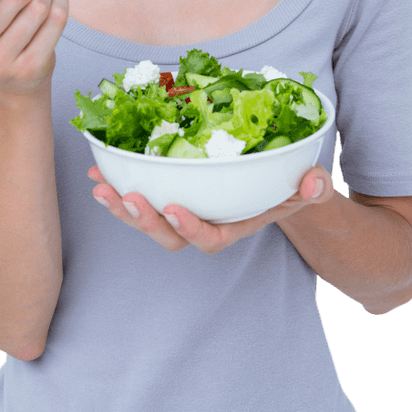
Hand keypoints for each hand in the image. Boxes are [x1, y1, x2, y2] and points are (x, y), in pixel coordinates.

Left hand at [87, 164, 333, 252]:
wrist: (274, 184)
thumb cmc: (288, 187)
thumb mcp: (306, 186)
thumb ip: (312, 187)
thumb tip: (314, 180)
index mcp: (234, 225)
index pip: (211, 238)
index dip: (190, 229)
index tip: (174, 208)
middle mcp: (204, 223)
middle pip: (170, 236)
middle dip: (146, 221)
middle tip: (128, 197)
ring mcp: (182, 213)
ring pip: (147, 222)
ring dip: (121, 207)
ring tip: (101, 188)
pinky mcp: (166, 197)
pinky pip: (138, 200)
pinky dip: (116, 189)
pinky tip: (97, 173)